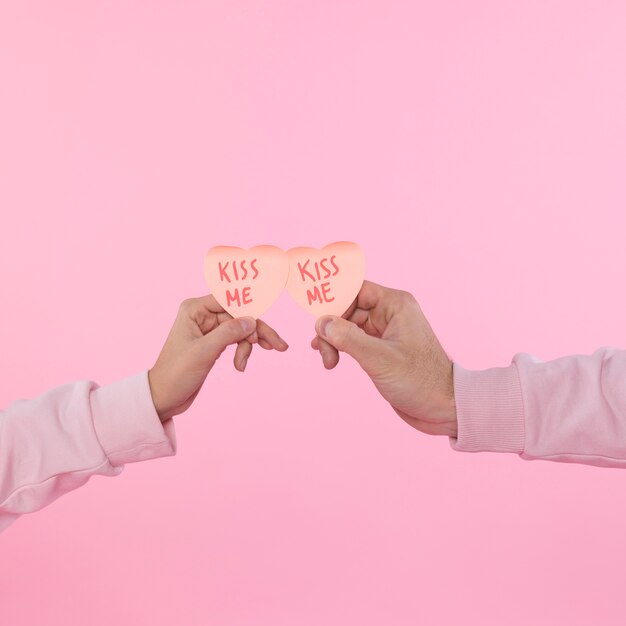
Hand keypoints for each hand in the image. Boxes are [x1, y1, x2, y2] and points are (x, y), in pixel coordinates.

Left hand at [149, 295, 287, 421]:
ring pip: (241, 328)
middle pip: (240, 315)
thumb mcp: (203, 353)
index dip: (251, 308)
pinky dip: (243, 351)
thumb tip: (253, 320)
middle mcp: (202, 314)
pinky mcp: (214, 342)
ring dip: (250, 345)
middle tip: (279, 346)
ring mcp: (209, 328)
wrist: (164, 398)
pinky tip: (241, 365)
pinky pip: (237, 339)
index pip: (230, 300)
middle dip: (258, 331)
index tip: (268, 318)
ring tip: (248, 362)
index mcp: (195, 309)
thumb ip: (229, 333)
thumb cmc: (175, 374)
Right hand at [311, 280, 456, 436]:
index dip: (333, 300)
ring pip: (347, 325)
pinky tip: (331, 360)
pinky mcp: (381, 349)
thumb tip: (321, 323)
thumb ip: (348, 338)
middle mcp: (390, 313)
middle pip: (348, 308)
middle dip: (331, 327)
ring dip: (333, 340)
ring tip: (328, 361)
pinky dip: (340, 348)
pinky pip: (353, 340)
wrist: (443, 407)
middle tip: (322, 349)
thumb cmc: (420, 380)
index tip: (315, 316)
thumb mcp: (379, 359)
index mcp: (395, 305)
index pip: (356, 290)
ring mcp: (385, 331)